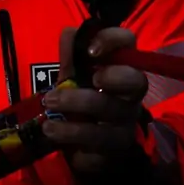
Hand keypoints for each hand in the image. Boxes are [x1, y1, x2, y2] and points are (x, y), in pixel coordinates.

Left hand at [41, 25, 149, 175]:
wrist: (82, 147)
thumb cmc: (81, 104)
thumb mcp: (73, 77)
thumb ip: (71, 56)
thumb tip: (70, 33)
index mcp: (121, 69)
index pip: (129, 43)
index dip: (113, 40)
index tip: (90, 51)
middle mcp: (130, 96)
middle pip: (135, 81)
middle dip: (109, 78)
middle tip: (78, 81)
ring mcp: (125, 124)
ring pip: (110, 116)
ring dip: (75, 114)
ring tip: (48, 116)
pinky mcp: (114, 151)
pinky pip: (99, 146)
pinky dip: (74, 140)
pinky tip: (56, 136)